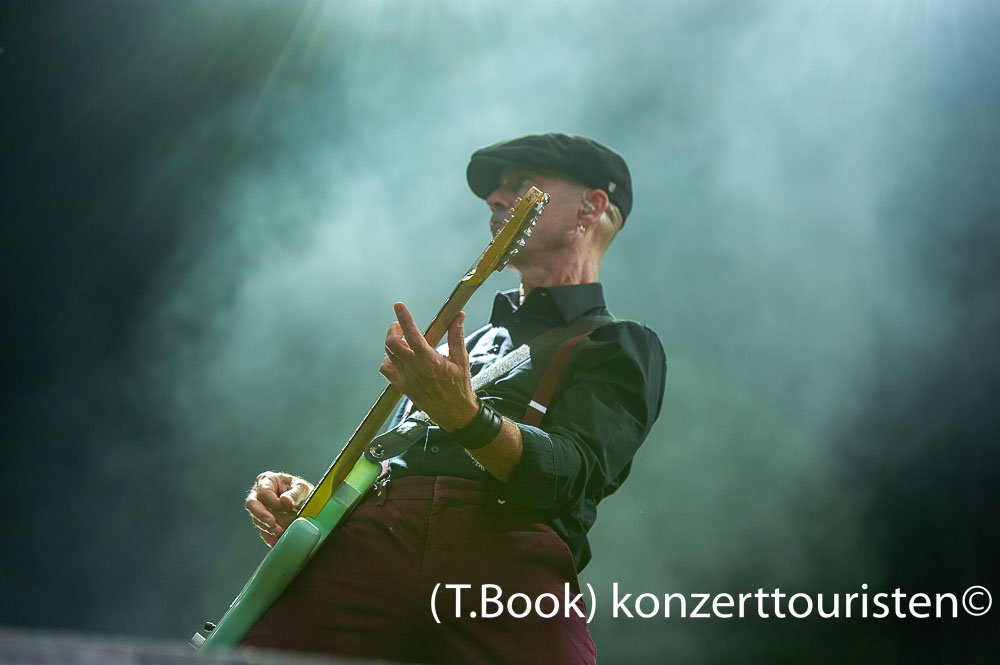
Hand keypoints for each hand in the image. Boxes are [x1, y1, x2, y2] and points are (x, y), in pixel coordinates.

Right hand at [245, 471, 313, 546]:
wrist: (307, 502)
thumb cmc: (301, 491)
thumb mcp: (302, 488)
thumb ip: (295, 493)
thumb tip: (285, 500)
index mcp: (268, 481)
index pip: (263, 491)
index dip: (272, 500)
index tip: (283, 506)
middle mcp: (259, 494)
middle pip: (252, 504)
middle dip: (262, 515)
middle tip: (272, 522)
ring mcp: (260, 509)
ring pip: (256, 519)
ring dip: (267, 527)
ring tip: (279, 531)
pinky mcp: (264, 523)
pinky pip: (262, 531)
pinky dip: (269, 537)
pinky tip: (275, 541)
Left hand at [379, 302, 478, 431]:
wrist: (454, 412)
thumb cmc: (459, 386)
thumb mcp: (462, 359)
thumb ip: (456, 336)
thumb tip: (458, 316)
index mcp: (429, 360)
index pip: (412, 334)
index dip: (404, 318)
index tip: (398, 306)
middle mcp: (414, 369)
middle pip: (392, 343)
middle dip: (394, 330)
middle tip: (400, 327)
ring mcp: (405, 378)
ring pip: (388, 354)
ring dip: (393, 343)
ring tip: (404, 342)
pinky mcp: (401, 386)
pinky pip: (385, 369)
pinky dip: (388, 360)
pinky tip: (399, 358)